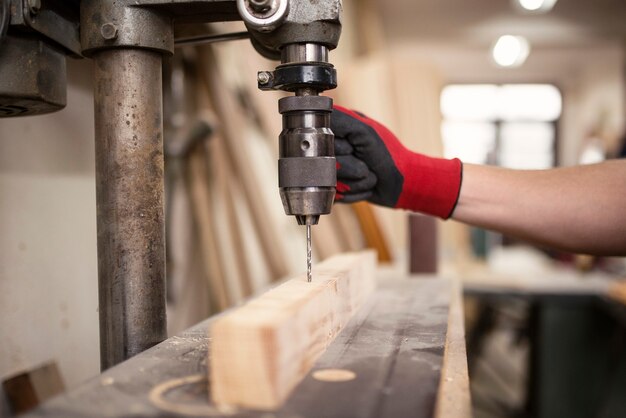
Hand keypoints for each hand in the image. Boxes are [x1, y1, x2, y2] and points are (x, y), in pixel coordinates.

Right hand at [331, 105, 462, 218]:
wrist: (403, 183)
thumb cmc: (388, 154)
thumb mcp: (366, 132)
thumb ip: (341, 121)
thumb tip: (320, 113)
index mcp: (338, 129)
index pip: (317, 139)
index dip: (337, 149)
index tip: (353, 149)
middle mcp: (331, 148)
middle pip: (321, 163)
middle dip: (348, 168)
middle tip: (365, 164)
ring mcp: (331, 170)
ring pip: (327, 181)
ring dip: (354, 182)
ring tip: (368, 176)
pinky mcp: (334, 189)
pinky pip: (333, 196)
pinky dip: (353, 194)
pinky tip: (364, 187)